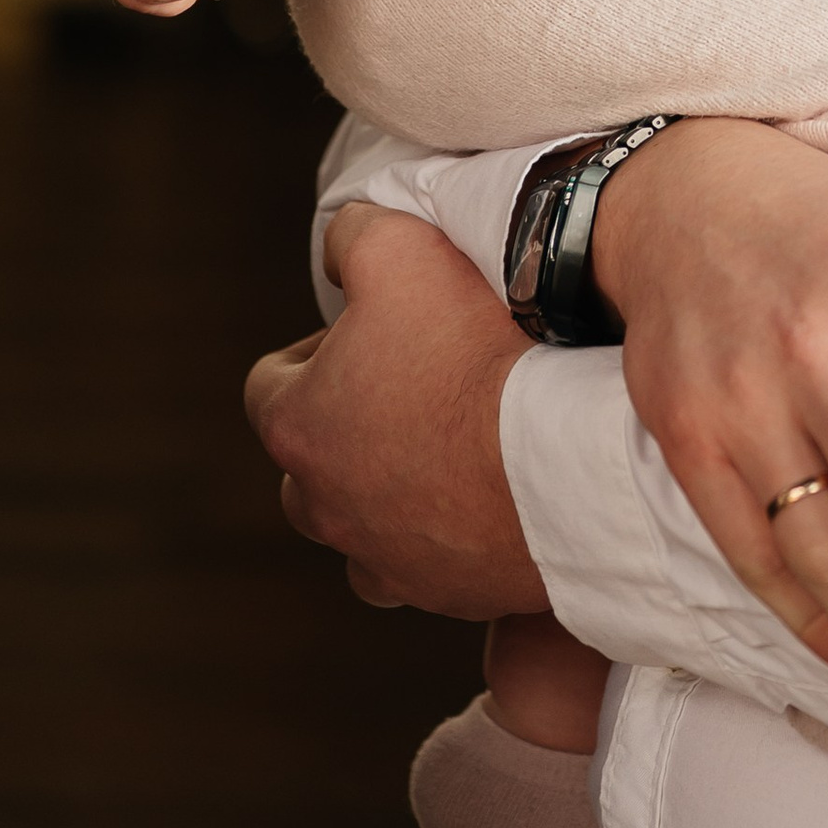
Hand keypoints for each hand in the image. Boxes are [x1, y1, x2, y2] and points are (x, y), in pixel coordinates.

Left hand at [243, 202, 548, 619]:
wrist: (559, 461)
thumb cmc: (473, 353)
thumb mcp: (399, 247)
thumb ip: (351, 236)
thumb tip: (341, 246)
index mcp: (298, 425)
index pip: (268, 383)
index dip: (314, 347)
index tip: (367, 330)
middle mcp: (323, 505)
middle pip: (308, 463)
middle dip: (347, 423)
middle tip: (413, 385)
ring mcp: (381, 557)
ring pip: (359, 524)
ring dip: (387, 489)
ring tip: (450, 448)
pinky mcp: (443, 591)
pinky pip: (426, 565)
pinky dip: (443, 535)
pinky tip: (487, 497)